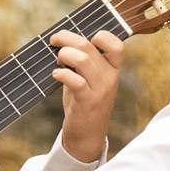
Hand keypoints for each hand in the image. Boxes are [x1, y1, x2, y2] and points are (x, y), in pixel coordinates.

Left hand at [51, 29, 124, 161]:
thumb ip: (83, 61)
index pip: (115, 44)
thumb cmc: (84, 102)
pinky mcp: (87, 101)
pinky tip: (55, 75)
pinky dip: (61, 73)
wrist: (88, 135)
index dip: (99, 36)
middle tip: (54, 41)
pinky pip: (74, 80)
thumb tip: (63, 40)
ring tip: (57, 61)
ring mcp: (100, 90)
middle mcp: (109, 77)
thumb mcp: (90, 79)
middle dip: (66, 38)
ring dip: (64, 55)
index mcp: (113, 69)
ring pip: (81, 59)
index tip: (81, 38)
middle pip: (88, 46)